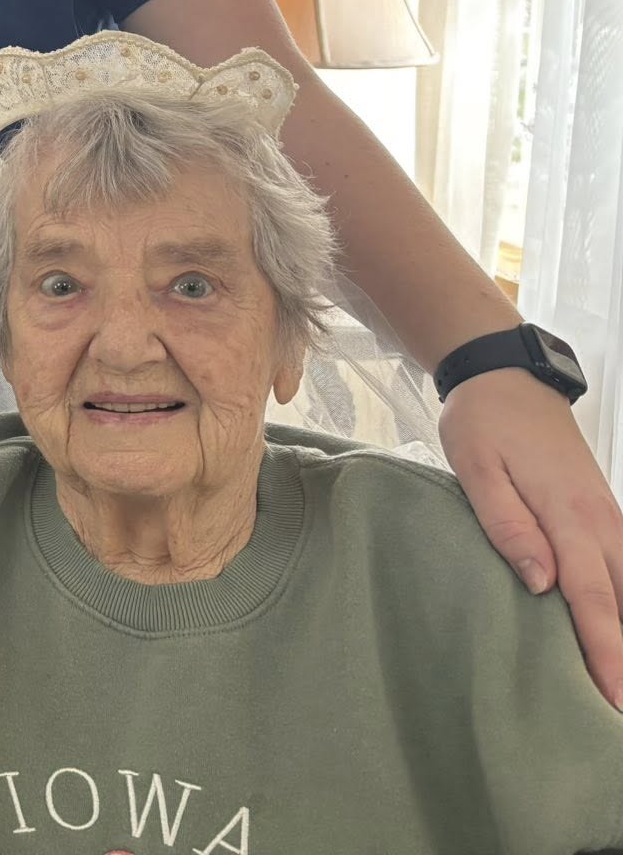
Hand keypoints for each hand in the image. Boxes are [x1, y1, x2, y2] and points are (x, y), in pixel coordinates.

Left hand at [439, 368, 622, 707]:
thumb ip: (507, 525)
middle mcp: (600, 521)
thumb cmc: (483, 423)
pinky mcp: (603, 514)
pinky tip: (621, 626)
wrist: (508, 378)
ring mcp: (608, 517)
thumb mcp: (478, 468)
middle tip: (621, 708)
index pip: (592, 597)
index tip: (614, 696)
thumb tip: (541, 584)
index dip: (606, 650)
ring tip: (622, 680)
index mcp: (567, 515)